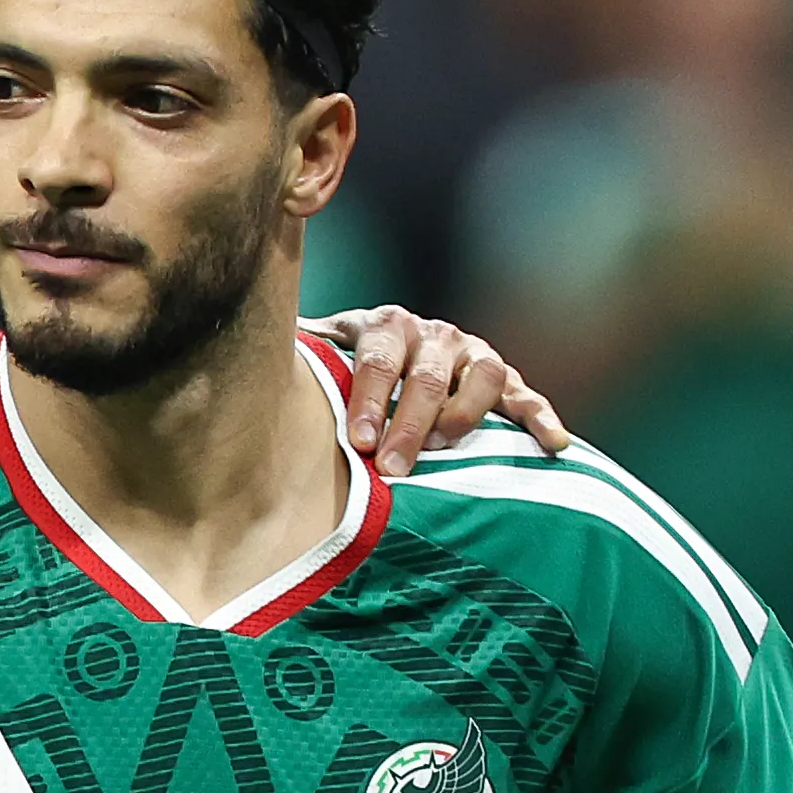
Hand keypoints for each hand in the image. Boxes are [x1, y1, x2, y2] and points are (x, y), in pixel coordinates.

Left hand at [312, 307, 570, 475]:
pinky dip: (540, 415)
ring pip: (480, 376)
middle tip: (391, 467)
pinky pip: (525, 394)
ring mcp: (470, 352)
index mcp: (382, 325)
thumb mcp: (318, 361)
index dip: (369, 398)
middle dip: (408, 423)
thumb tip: (238, 364)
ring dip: (462, 416)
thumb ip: (298, 362)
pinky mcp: (502, 377)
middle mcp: (431, 333)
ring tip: (443, 450)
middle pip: (427, 375)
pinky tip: (554, 443)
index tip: (355, 441)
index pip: (379, 357)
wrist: (388, 354)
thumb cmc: (342, 373)